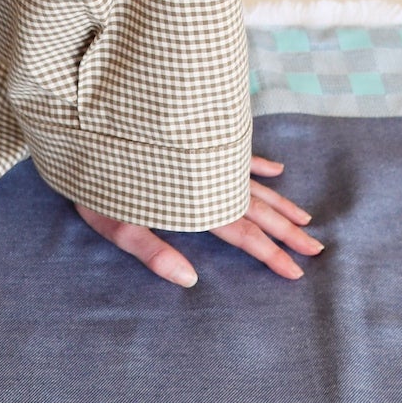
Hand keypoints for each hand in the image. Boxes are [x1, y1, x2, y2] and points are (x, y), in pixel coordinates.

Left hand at [74, 157, 322, 287]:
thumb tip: (190, 279)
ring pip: (255, 183)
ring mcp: (205, 157)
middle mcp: (208, 178)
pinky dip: (257, 162)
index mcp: (193, 203)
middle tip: (315, 249)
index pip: (243, 234)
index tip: (294, 271)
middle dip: (287, 233)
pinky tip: (278, 169)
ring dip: (281, 202)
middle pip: (258, 210)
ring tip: (305, 219)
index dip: (270, 255)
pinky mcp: (197, 141)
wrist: (85, 123)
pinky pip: (237, 153)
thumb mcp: (116, 223)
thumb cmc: (94, 178)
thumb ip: (153, 252)